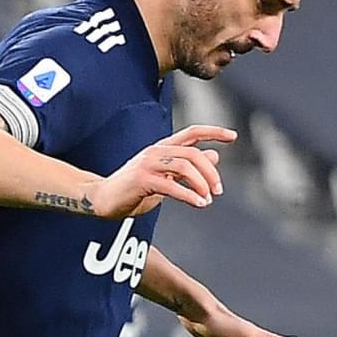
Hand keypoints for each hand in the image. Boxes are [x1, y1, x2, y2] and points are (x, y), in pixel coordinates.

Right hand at [82, 124, 236, 218]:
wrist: (103, 199)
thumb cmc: (135, 189)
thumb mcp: (166, 176)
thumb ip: (188, 166)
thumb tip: (215, 156)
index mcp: (163, 148)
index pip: (192, 133)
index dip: (213, 131)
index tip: (233, 136)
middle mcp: (156, 151)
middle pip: (192, 154)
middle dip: (210, 173)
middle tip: (218, 191)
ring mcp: (147, 164)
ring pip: (184, 167)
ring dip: (201, 184)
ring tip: (208, 199)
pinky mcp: (141, 179)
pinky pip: (171, 186)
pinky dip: (189, 196)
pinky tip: (199, 204)